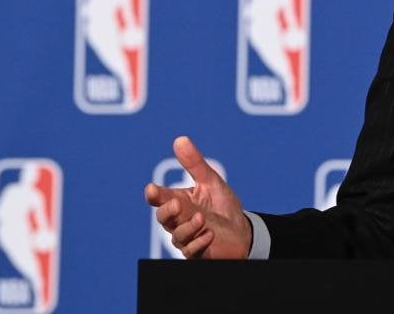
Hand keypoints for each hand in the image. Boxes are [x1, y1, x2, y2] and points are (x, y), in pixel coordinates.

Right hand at [144, 136, 251, 258]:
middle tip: (177, 203)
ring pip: (177, 236)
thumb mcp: (211, 181)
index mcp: (179, 201)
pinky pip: (192, 251)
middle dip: (167, 211)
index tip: (152, 189)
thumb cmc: (222, 206)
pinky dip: (199, 244)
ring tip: (202, 218)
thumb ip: (194, 164)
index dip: (154, 194)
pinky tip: (209, 234)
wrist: (242, 230)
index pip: (160, 198)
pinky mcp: (198, 253)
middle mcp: (179, 221)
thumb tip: (180, 139)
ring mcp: (187, 238)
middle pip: (163, 218)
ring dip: (188, 227)